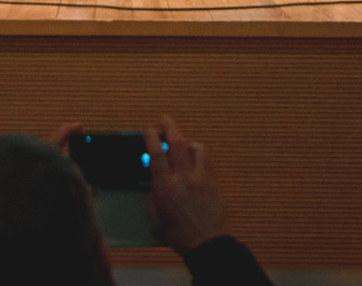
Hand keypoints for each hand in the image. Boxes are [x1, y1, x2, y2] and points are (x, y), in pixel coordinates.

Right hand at [146, 116, 227, 255]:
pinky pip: (205, 158)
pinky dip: (198, 151)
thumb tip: (154, 178)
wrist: (206, 243)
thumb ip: (154, 194)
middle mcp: (182, 179)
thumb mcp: (156, 216)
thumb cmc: (178, 234)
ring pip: (194, 147)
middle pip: (175, 143)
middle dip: (169, 126)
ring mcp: (199, 178)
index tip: (149, 129)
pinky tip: (195, 154)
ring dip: (186, 139)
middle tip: (165, 119)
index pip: (156, 154)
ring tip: (181, 139)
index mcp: (164, 188)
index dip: (151, 137)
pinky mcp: (212, 181)